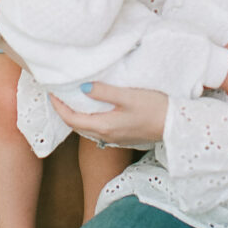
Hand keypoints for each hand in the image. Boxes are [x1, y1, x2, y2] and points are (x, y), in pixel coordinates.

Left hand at [49, 83, 167, 146]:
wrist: (175, 126)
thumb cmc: (154, 108)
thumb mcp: (128, 96)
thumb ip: (104, 92)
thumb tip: (82, 88)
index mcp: (104, 127)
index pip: (71, 119)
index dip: (59, 107)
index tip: (52, 93)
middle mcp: (106, 136)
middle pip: (77, 126)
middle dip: (65, 112)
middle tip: (59, 96)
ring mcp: (114, 139)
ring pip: (87, 129)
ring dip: (77, 116)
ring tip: (73, 100)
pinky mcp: (122, 137)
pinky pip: (98, 130)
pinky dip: (89, 119)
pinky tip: (94, 109)